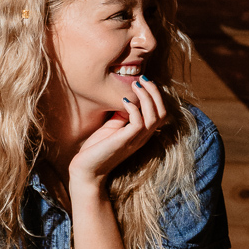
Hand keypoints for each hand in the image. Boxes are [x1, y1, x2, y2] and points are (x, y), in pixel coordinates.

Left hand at [69, 75, 167, 189]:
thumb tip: (128, 97)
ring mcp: (136, 140)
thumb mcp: (112, 127)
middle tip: (142, 78)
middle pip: (162, 112)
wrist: (86, 171)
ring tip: (134, 84)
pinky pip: (139, 122)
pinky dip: (134, 108)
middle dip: (155, 92)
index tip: (143, 81)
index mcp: (142, 133)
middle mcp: (143, 137)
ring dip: (146, 97)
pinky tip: (124, 100)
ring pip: (154, 116)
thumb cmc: (97, 149)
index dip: (155, 95)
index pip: (160, 112)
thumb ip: (122, 115)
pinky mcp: (125, 141)